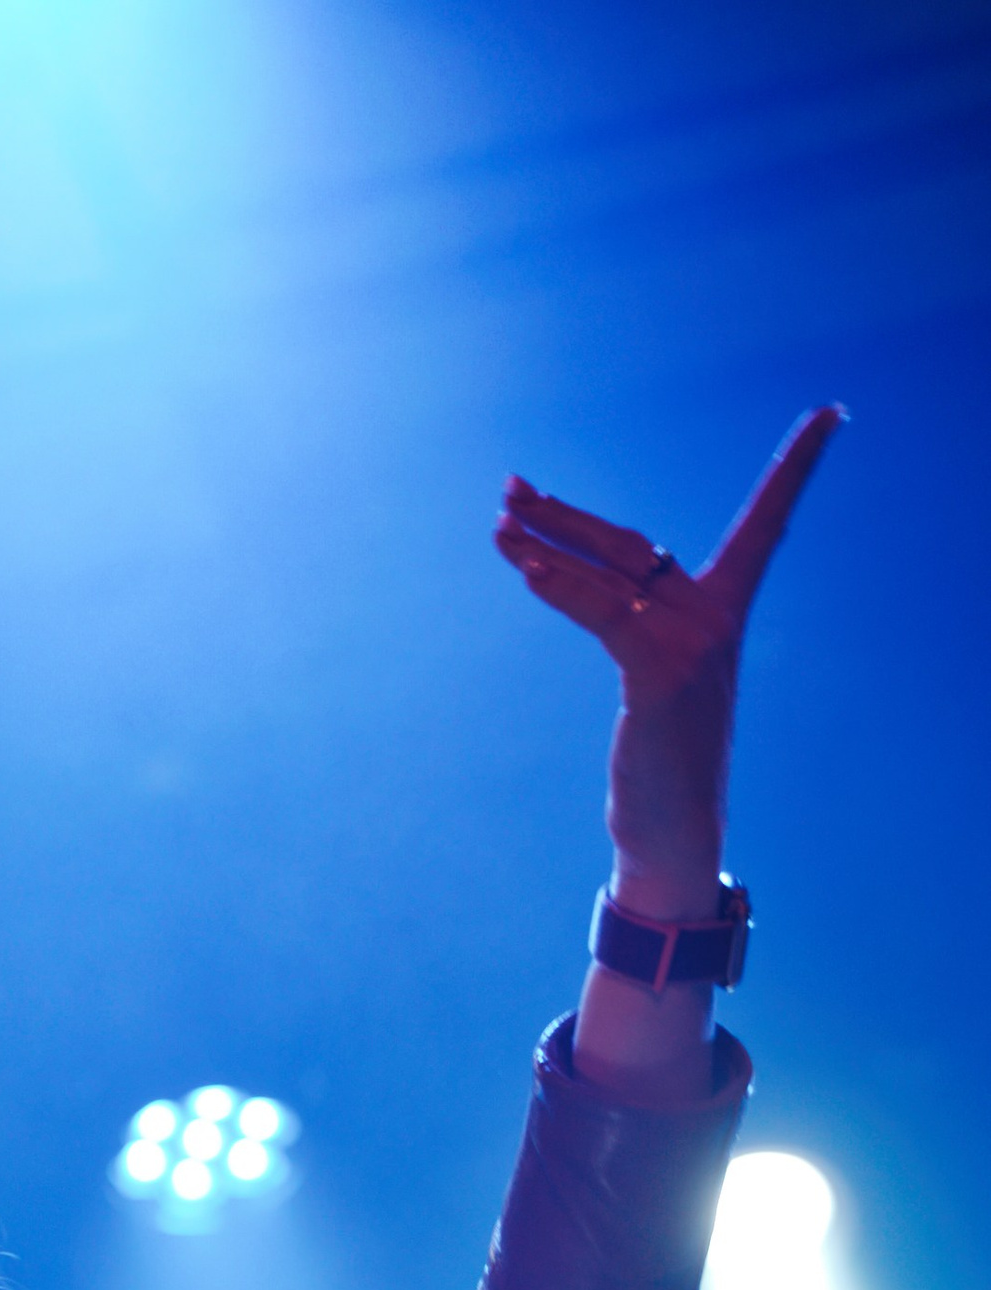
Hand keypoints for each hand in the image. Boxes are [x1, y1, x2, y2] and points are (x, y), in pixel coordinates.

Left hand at [496, 407, 841, 916]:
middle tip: (511, 488)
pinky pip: (606, 613)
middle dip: (568, 515)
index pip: (769, 522)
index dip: (799, 469)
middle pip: (635, 542)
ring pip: (611, 572)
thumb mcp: (660, 679)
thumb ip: (642, 624)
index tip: (832, 413)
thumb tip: (594, 583)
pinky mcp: (661, 672)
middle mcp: (715, 618)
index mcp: (726, 613)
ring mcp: (693, 643)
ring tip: (498, 525)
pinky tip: (527, 568)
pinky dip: (564, 587)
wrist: (674, 835)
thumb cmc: (661, 762)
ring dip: (546, 545)